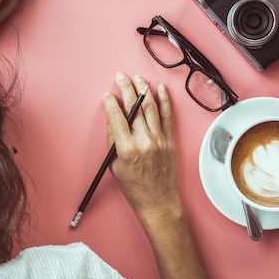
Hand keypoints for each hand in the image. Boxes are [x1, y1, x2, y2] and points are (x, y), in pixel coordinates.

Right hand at [104, 72, 181, 223]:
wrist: (158, 201)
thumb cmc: (134, 187)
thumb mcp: (115, 165)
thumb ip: (113, 140)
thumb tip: (112, 118)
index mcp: (127, 149)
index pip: (117, 117)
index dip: (111, 103)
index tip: (108, 95)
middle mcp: (144, 141)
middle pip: (134, 107)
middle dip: (127, 88)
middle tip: (121, 76)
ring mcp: (159, 140)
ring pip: (151, 108)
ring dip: (144, 89)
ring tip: (138, 78)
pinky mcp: (170, 141)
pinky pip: (167, 116)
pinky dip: (164, 101)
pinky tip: (160, 89)